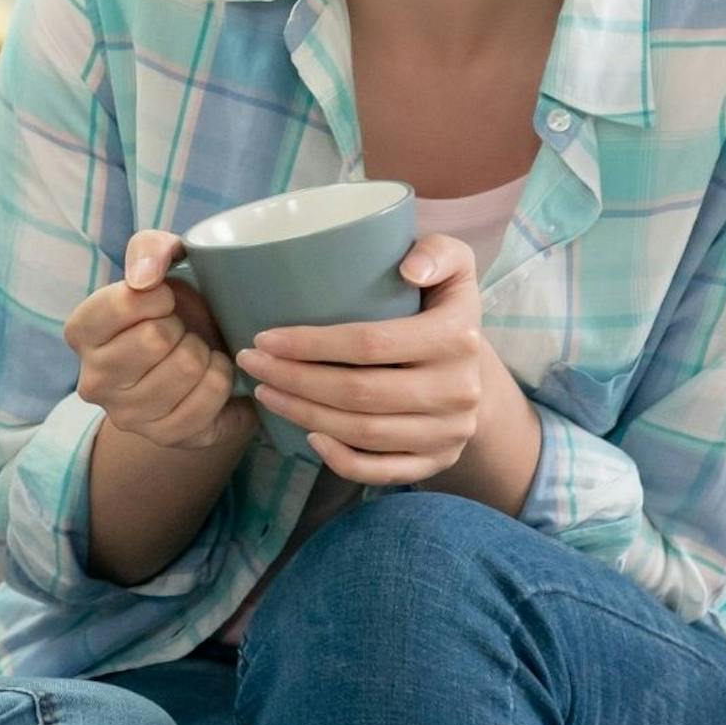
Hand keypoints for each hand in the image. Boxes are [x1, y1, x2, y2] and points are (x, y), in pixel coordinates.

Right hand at [68, 230, 253, 450]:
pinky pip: (208, 399)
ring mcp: (127, 415)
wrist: (204, 355)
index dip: (158, 296)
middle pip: (156, 339)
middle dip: (182, 326)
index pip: (124, 303)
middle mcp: (93, 381)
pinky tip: (210, 375)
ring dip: (204, 352)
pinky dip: (221, 378)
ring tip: (196, 351)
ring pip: (186, 369)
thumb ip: (149, 250)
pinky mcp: (165, 437)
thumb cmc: (176, 305)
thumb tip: (144, 278)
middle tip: (181, 331)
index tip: (164, 300)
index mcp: (81, 332)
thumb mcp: (162, 262)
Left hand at [235, 233, 488, 484]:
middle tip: (251, 364)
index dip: (311, 344)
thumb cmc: (440, 307)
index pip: (371, 344)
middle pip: (359, 393)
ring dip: (304, 415)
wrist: (474, 367)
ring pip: (364, 433)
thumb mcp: (452, 266)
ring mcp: (450, 431)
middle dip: (294, 380)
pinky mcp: (439, 460)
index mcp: (457, 337)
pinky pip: (383, 472)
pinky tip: (308, 436)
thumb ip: (438, 252)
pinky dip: (341, 460)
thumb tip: (409, 268)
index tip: (264, 338)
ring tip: (266, 391)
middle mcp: (459, 389)